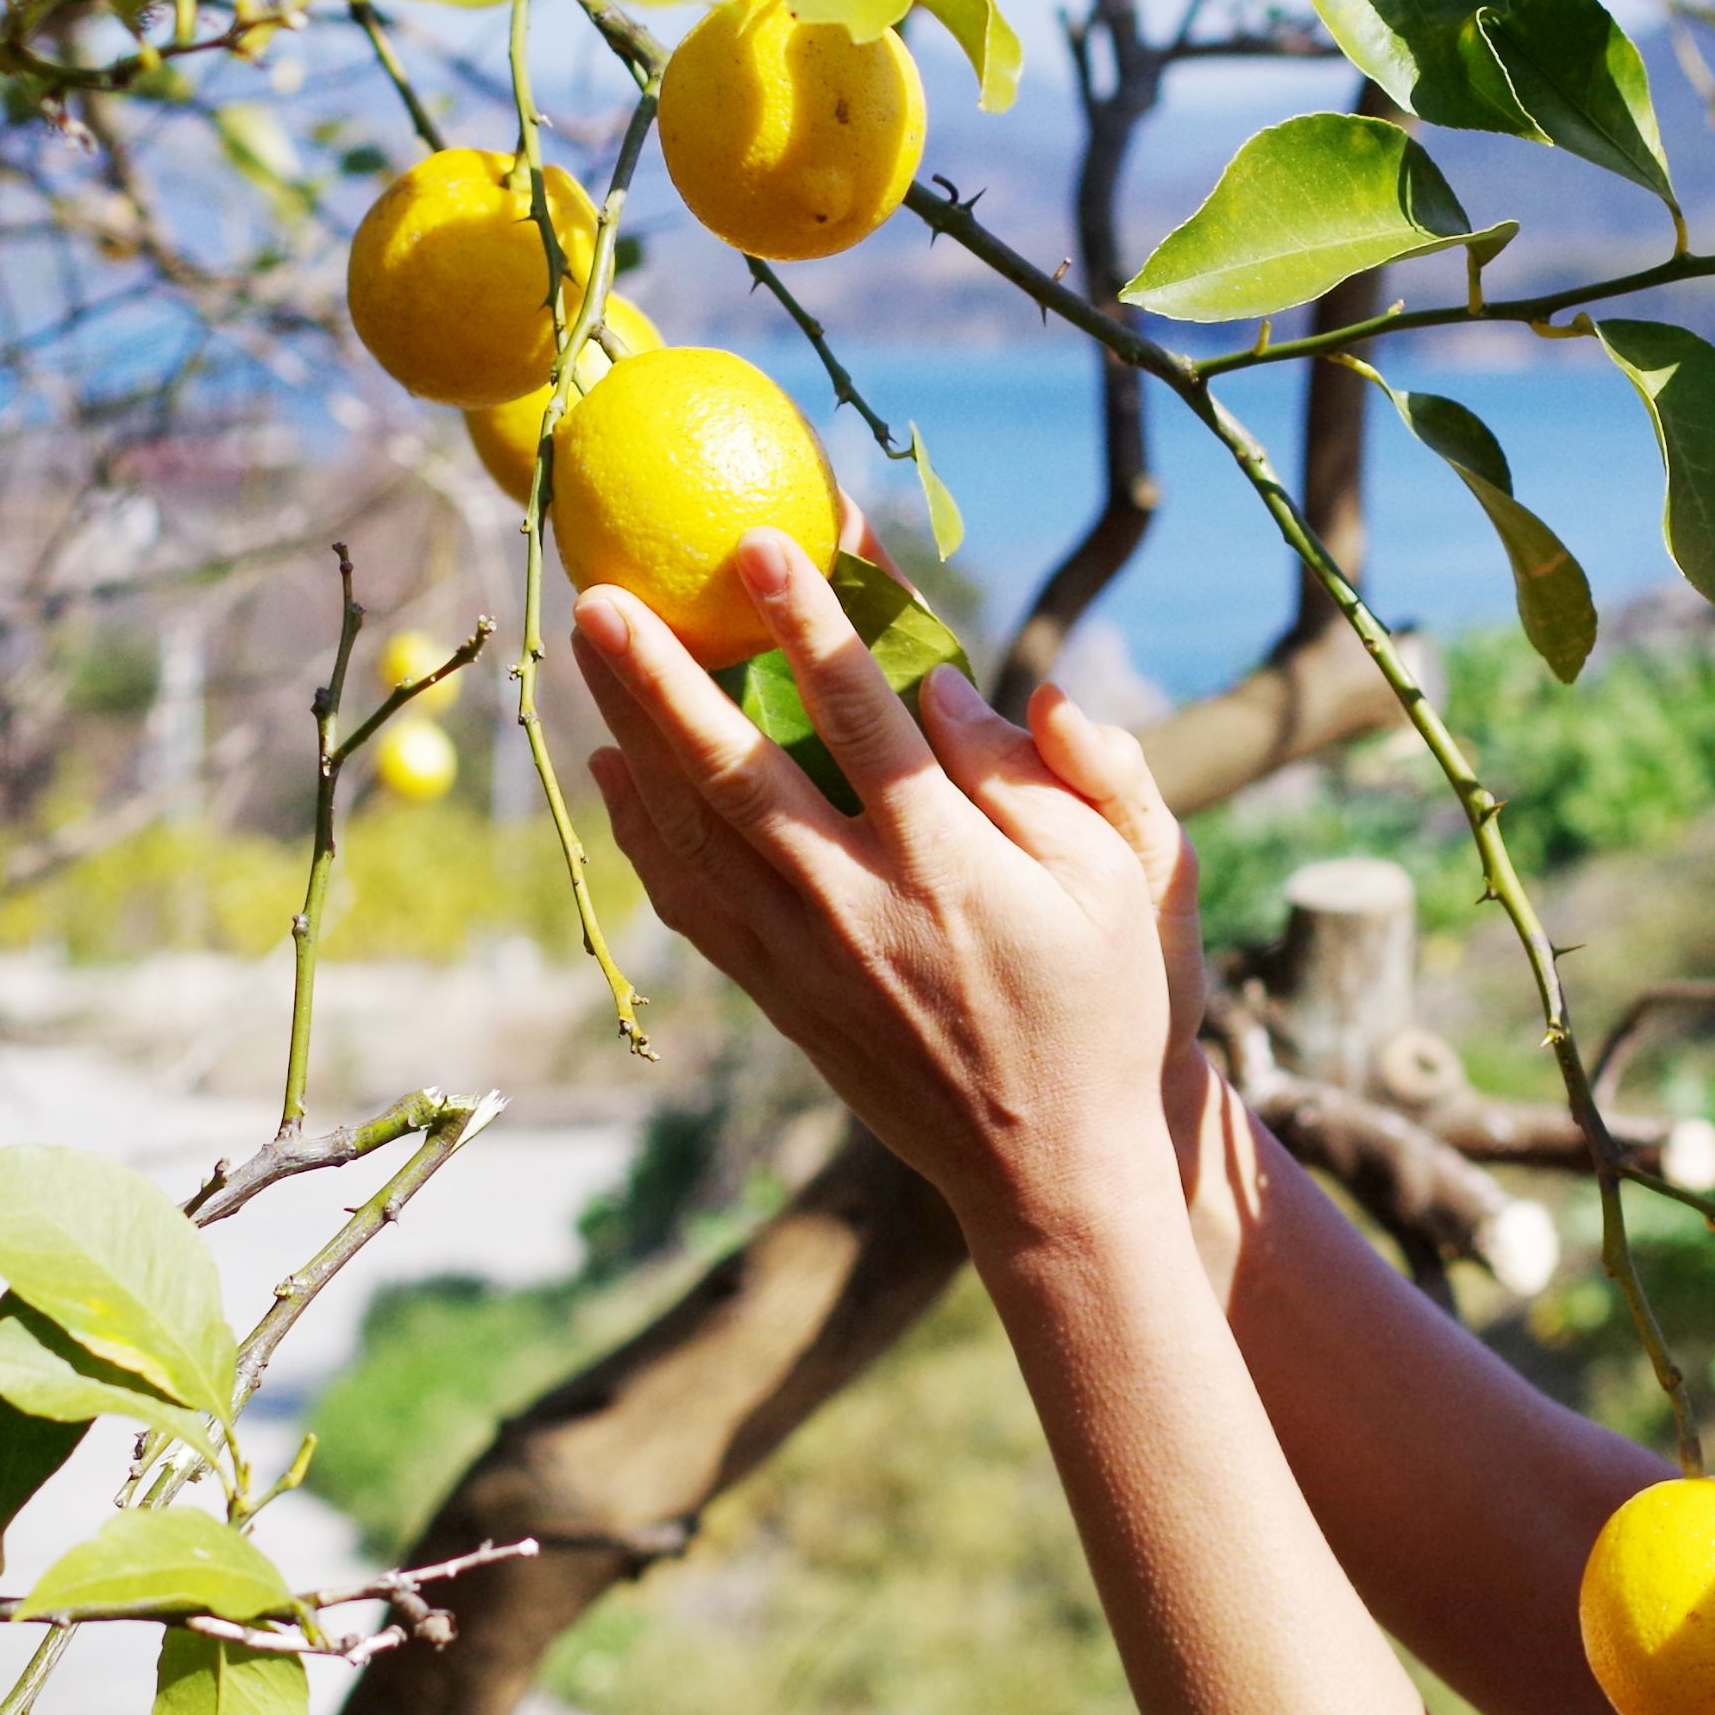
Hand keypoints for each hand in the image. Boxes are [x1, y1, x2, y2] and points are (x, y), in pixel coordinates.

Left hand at [573, 530, 1188, 1241]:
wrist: (1049, 1170)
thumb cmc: (1106, 1007)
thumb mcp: (1129, 882)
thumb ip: (1059, 775)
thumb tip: (965, 688)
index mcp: (949, 864)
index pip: (862, 717)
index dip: (807, 624)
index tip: (760, 544)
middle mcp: (857, 906)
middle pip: (734, 769)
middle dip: (662, 675)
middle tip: (602, 594)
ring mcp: (805, 957)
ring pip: (691, 831)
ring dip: (629, 735)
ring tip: (585, 652)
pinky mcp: (780, 996)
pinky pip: (690, 902)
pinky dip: (642, 832)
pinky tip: (611, 771)